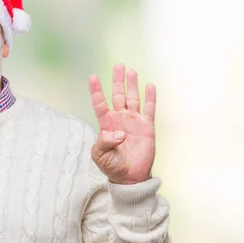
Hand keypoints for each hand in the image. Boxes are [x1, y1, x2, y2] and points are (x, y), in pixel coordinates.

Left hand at [88, 64, 155, 184]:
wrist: (129, 177)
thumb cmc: (111, 165)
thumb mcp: (100, 155)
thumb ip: (104, 143)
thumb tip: (117, 133)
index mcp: (106, 123)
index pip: (100, 103)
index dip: (96, 90)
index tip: (93, 77)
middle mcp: (119, 118)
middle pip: (118, 95)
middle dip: (117, 81)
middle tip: (118, 66)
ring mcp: (133, 121)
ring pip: (133, 98)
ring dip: (132, 85)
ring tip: (131, 71)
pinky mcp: (147, 126)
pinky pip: (149, 109)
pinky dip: (150, 97)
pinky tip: (149, 86)